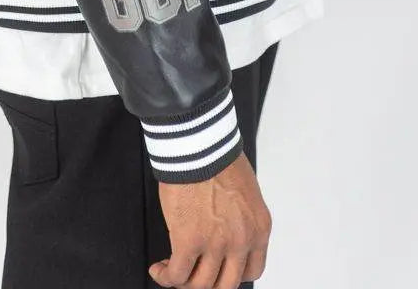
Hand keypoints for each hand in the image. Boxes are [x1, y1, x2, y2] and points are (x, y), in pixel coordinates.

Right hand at [148, 151, 271, 288]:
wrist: (199, 142)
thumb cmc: (218, 155)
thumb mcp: (244, 191)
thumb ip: (240, 216)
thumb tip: (224, 226)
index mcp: (258, 228)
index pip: (251, 270)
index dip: (231, 273)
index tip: (217, 268)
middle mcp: (241, 241)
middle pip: (226, 284)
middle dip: (207, 281)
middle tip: (193, 272)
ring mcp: (216, 244)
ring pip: (200, 283)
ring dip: (183, 280)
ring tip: (171, 269)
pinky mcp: (189, 240)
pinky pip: (178, 273)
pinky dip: (166, 276)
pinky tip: (159, 268)